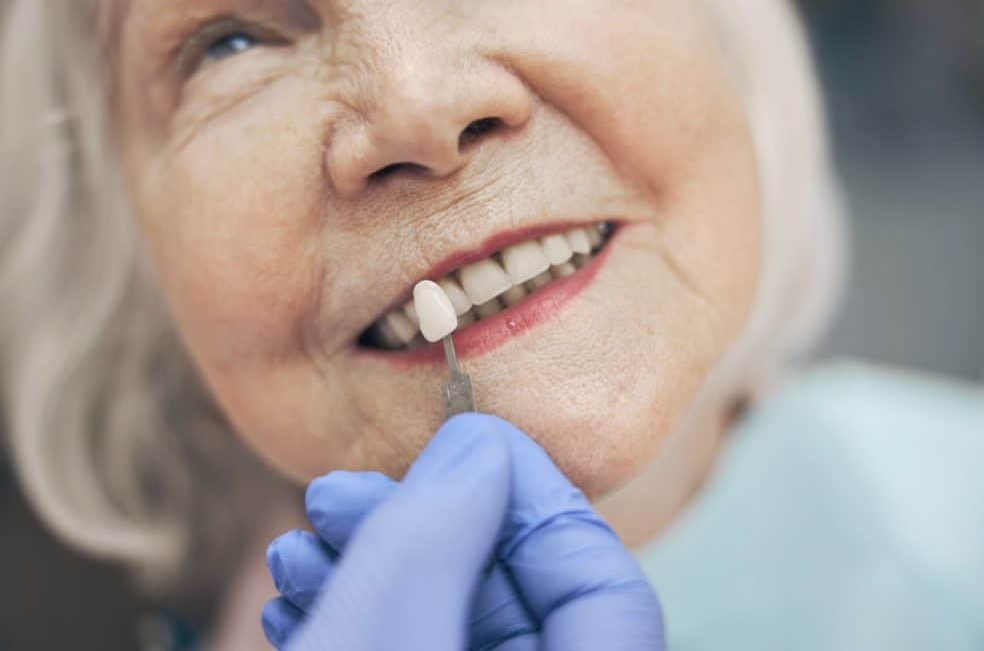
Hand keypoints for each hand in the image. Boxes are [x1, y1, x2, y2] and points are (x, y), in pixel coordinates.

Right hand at [261, 413, 664, 649]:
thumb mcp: (384, 640)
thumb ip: (435, 539)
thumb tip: (476, 448)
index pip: (604, 583)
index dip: (536, 495)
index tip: (463, 436)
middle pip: (516, 594)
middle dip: (425, 527)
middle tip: (338, 492)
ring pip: (454, 619)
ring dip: (374, 566)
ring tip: (298, 541)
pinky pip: (414, 646)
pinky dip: (361, 612)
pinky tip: (295, 593)